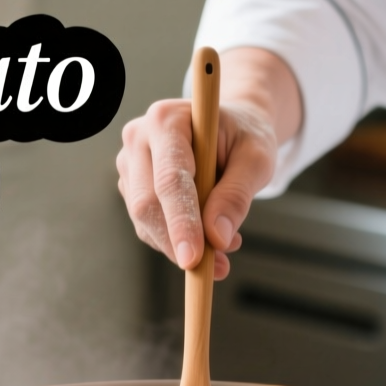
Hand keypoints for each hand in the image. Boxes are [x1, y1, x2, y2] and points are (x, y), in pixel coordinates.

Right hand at [115, 48, 300, 278]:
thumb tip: (217, 238)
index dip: (181, 222)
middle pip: (148, 205)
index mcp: (167, 120)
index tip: (193, 259)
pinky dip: (176, 241)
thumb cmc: (246, 138)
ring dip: (182, 244)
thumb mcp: (256, 159)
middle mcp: (138, 138)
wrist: (231, 128)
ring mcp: (129, 163)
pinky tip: (208, 236)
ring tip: (226, 243)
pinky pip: (148, 226)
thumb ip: (237, 195)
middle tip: (221, 265)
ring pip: (144, 221)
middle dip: (180, 242)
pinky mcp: (131, 185)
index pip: (169, 180)